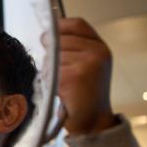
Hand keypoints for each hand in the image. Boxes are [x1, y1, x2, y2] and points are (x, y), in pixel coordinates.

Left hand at [57, 17, 117, 135]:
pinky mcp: (75, 75)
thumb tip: (45, 36)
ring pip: (52, 56)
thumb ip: (72, 49)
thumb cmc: (84, 94)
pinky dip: (48, 80)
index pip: (76, 24)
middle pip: (60, 40)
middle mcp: (98, 52)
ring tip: (60, 83)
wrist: (93, 121)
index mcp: (101, 47)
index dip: (59, 28)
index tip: (48, 37)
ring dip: (49, 69)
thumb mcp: (86, 66)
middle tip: (54, 70)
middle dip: (50, 53)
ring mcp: (88, 63)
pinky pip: (50, 70)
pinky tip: (59, 90)